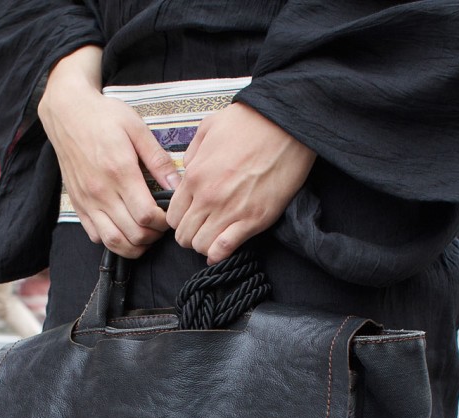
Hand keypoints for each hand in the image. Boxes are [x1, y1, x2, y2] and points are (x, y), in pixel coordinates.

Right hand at [38, 47, 180, 257]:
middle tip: (160, 226)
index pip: (146, 215)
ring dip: (135, 246)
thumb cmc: (104, 117)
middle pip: (133, 234)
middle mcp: (101, 191)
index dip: (163, 223)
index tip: (169, 215)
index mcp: (120, 171)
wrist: (67, 113)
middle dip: (154, 236)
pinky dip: (114, 241)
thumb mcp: (137, 128)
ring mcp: (87, 202)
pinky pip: (96, 237)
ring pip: (114, 242)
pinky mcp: (78, 206)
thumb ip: (158, 160)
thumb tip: (177, 186)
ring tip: (145, 234)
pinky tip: (124, 229)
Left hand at [166, 103, 315, 263]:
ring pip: (201, 246)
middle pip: (183, 236)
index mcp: (194, 176)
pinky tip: (221, 250)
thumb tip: (188, 169)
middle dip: (189, 236)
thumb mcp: (209, 127)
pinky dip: (219, 254)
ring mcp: (230, 211)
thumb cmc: (250, 123)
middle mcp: (208, 198)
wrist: (286, 126)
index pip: (172, 217)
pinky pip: (224, 249)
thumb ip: (192, 152)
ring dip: (204, 246)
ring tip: (213, 238)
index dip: (179, 221)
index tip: (189, 219)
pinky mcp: (253, 220)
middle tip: (200, 231)